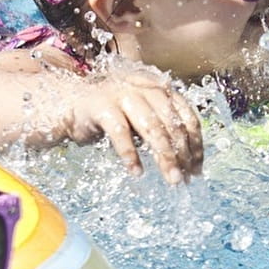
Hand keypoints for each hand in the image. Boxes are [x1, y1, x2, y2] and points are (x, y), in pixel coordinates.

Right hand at [59, 70, 203, 183]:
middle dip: (183, 155)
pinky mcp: (102, 107)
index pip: (188, 117)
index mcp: (160, 89)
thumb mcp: (143, 117)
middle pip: (173, 125)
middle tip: (186, 180)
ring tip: (172, 180)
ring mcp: (124, 95)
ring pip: (153, 128)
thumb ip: (163, 129)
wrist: (71, 102)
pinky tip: (136, 172)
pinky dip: (130, 155)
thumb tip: (187, 160)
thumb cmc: (112, 113)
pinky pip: (121, 133)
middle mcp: (145, 88)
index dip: (196, 145)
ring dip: (165, 157)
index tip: (197, 169)